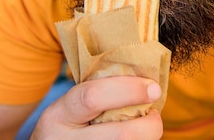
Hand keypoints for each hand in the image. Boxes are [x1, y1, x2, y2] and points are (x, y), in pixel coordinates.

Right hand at [30, 76, 163, 138]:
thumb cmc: (68, 124)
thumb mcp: (70, 107)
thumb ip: (98, 93)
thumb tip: (144, 79)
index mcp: (59, 115)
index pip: (93, 97)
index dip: (129, 90)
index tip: (153, 88)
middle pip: (122, 135)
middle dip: (149, 125)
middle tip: (154, 115)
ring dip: (147, 137)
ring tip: (145, 127)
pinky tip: (136, 137)